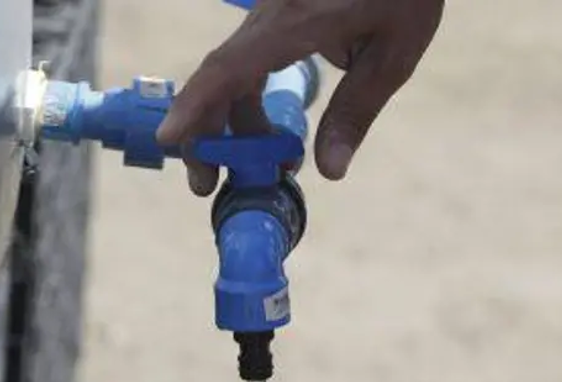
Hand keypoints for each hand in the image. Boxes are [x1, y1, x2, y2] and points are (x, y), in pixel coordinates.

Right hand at [156, 0, 444, 194]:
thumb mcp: (392, 53)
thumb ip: (355, 110)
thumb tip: (330, 170)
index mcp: (296, 22)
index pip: (230, 67)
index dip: (195, 104)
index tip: (170, 138)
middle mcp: (272, 16)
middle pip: (220, 76)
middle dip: (205, 132)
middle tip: (207, 184)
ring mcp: (272, 14)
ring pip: (232, 73)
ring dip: (233, 124)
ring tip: (262, 165)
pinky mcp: (279, 16)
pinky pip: (249, 62)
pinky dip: (249, 102)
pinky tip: (273, 133)